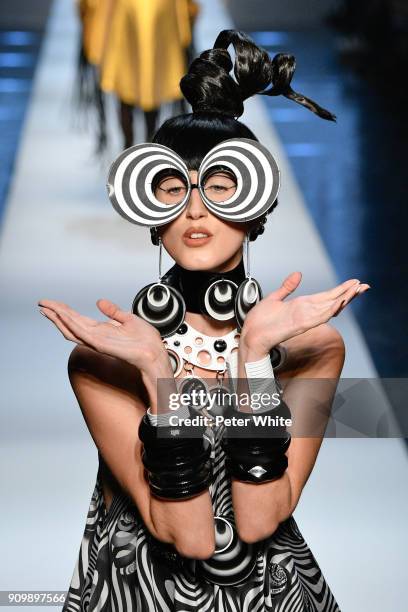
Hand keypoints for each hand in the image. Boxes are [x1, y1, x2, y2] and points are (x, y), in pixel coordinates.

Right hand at [38, 298, 166, 370]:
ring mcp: (97, 341)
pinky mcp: (101, 344)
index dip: (63, 311)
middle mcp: (96, 336)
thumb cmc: (145, 341)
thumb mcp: (128, 319)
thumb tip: (99, 302)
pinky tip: (63, 315)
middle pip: (69, 324)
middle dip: (55, 314)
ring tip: (47, 308)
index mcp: (101, 330)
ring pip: (72, 328)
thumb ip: (113, 311)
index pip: (77, 320)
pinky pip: (83, 333)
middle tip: (42, 304)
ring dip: (59, 317)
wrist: (154, 352)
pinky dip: (72, 324)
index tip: (52, 303)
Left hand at [240, 272, 369, 355]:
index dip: (341, 290)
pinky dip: (328, 310)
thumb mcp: (274, 299)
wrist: (250, 336)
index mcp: (302, 306)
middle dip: (348, 294)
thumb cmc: (260, 323)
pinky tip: (338, 303)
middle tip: (364, 285)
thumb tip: (298, 274)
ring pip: (329, 308)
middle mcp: (306, 312)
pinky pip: (317, 318)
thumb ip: (287, 287)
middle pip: (333, 301)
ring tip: (356, 290)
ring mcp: (304, 319)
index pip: (326, 296)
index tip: (354, 283)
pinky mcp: (299, 326)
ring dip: (343, 299)